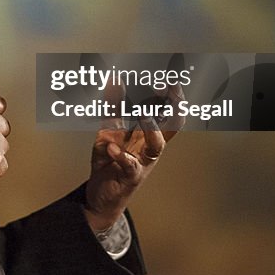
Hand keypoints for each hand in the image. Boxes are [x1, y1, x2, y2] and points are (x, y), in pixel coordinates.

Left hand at [84, 80, 181, 229]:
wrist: (100, 195)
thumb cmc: (109, 161)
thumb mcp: (109, 130)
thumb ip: (113, 108)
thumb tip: (115, 80)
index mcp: (147, 134)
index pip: (167, 113)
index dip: (173, 97)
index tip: (171, 80)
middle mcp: (150, 147)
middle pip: (171, 126)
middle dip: (173, 107)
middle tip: (168, 89)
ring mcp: (142, 162)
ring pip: (157, 146)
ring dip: (151, 129)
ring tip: (143, 115)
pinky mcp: (130, 176)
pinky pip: (130, 165)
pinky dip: (120, 154)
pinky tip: (112, 146)